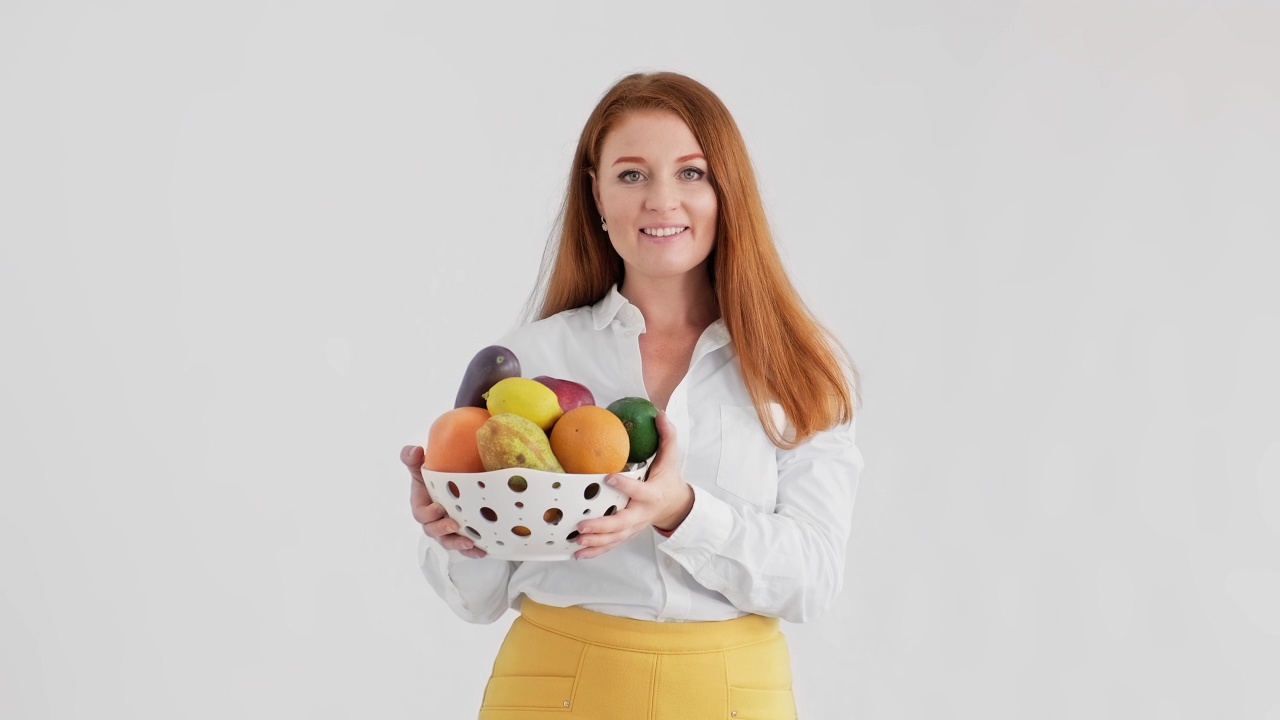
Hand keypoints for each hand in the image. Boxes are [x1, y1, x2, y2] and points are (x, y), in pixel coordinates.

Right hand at [402, 445, 486, 557]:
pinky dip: (472, 551)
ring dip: (458, 544)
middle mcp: (432, 521)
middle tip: (455, 525)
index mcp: (421, 505)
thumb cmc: (431, 477)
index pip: (421, 514)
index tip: (439, 508)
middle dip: (443, 530)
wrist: (450, 481)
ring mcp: (446, 530)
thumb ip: (412, 459)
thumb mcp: (420, 467)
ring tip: (469, 543)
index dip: (429, 514)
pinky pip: (463, 547)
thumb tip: (415, 450)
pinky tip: (483, 551)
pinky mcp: (459, 535)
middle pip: (433, 531)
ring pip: (448, 541)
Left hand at [572, 412, 693, 559]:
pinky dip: (595, 551)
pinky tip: (577, 553)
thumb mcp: (671, 458)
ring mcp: (634, 527)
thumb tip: (660, 413)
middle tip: (582, 525)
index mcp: (652, 495)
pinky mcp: (626, 534)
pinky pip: (611, 545)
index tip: (608, 477)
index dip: (625, 486)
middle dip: (602, 526)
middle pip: (622, 523)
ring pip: (615, 538)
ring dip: (595, 542)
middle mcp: (642, 514)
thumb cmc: (668, 479)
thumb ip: (667, 436)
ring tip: (577, 541)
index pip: (639, 491)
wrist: (675, 506)